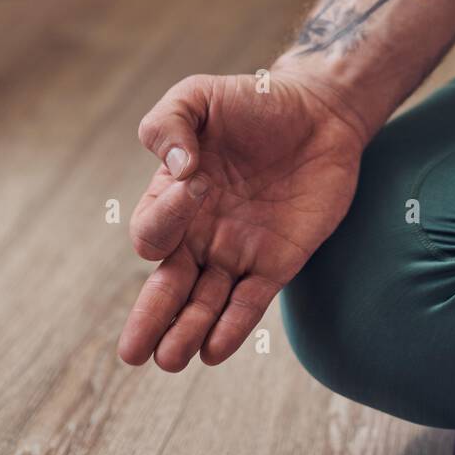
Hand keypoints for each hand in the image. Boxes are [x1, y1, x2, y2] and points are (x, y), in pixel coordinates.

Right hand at [118, 69, 364, 370]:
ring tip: (171, 359)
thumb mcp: (198, 95)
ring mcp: (239, 251)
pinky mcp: (279, 261)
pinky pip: (250, 303)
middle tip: (135, 353)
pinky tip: (214, 349)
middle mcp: (200, 235)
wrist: (319, 112)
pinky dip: (232, 328)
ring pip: (204, 306)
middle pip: (167, 289)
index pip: (152, 232)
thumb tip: (177, 170)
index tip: (199, 182)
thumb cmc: (253, 102)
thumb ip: (167, 123)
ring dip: (186, 333)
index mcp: (173, 200)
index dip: (167, 218)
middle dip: (149, 321)